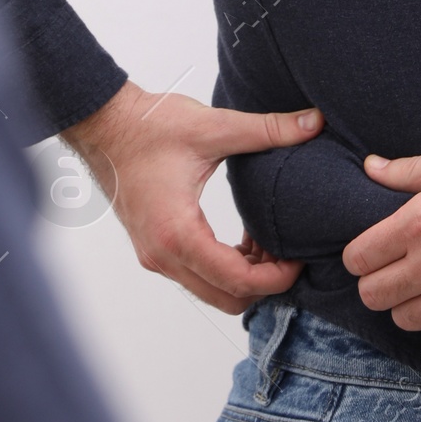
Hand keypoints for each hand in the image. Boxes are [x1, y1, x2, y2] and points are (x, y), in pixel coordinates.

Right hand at [66, 80, 322, 314]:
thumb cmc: (148, 126)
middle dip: (265, 283)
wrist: (105, 124)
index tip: (299, 260)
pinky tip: (244, 238)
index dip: (277, 278)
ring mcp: (155, 256)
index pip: (237, 281)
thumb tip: (315, 122)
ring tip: (267, 241)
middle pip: (227, 299)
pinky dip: (226, 268)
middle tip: (288, 252)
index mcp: (177, 232)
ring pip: (212, 291)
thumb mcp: (215, 126)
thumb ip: (269, 129)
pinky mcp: (154, 250)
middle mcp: (163, 255)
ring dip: (246, 276)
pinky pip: (197, 277)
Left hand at [341, 102, 420, 340]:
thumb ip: (408, 171)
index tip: (372, 246)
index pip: (360, 258)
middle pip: (374, 295)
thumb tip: (373, 168)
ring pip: (405, 319)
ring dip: (406, 302)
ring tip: (420, 281)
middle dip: (375, 280)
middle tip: (391, 265)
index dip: (360, 252)